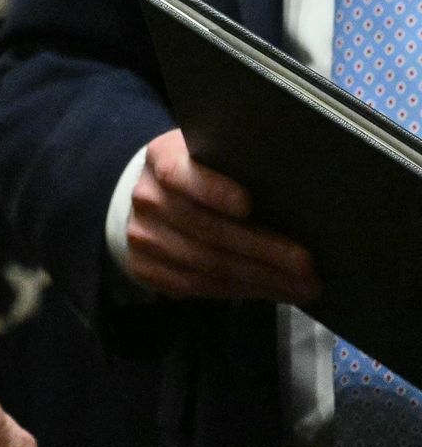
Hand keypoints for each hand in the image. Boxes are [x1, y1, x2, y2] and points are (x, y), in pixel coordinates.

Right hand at [125, 128, 317, 301]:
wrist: (159, 198)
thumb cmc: (207, 173)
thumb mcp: (218, 156)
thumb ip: (242, 165)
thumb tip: (300, 192)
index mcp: (162, 158)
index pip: (181, 174)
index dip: (213, 190)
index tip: (248, 204)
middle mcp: (146, 198)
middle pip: (205, 229)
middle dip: (261, 249)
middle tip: (306, 264)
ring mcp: (141, 236)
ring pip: (205, 265)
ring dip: (260, 278)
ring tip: (302, 285)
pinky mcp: (144, 267)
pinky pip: (196, 286)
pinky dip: (240, 291)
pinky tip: (273, 290)